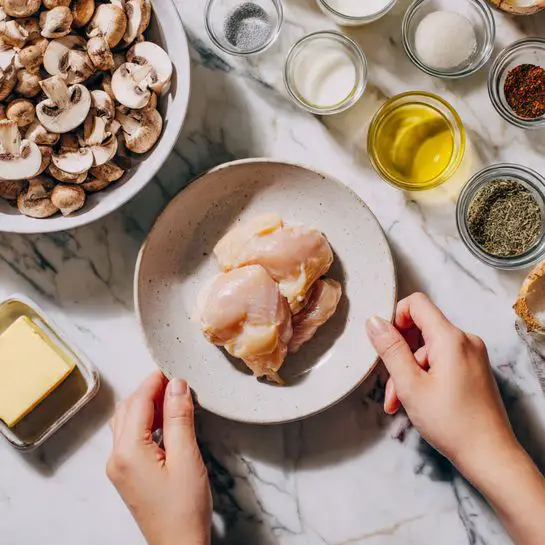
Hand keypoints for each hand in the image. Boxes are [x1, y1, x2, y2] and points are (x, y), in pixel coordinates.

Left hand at [107, 372, 211, 544]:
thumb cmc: (185, 507)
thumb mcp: (187, 457)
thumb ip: (179, 417)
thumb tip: (176, 385)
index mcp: (128, 451)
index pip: (138, 403)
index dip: (154, 382)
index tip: (171, 368)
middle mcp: (116, 457)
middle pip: (128, 410)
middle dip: (149, 391)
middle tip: (175, 382)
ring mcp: (118, 467)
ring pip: (126, 422)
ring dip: (146, 405)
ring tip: (172, 399)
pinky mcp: (126, 475)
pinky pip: (130, 437)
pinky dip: (145, 422)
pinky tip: (165, 422)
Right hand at [365, 293, 515, 469]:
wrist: (490, 456)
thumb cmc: (451, 423)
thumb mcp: (410, 385)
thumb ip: (390, 349)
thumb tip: (374, 321)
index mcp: (451, 338)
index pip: (417, 304)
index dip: (395, 317)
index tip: (386, 345)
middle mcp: (465, 341)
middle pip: (421, 330)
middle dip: (400, 354)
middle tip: (390, 385)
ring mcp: (472, 356)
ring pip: (428, 351)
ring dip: (409, 372)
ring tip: (400, 403)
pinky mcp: (474, 370)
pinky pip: (442, 362)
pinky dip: (425, 377)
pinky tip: (417, 402)